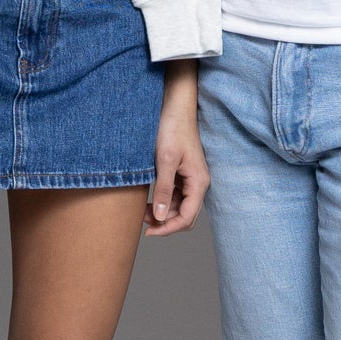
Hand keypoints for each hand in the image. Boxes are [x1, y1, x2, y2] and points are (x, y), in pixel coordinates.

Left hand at [146, 65, 208, 236]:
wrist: (176, 108)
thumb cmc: (173, 129)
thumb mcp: (165, 161)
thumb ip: (164, 190)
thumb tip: (160, 217)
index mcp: (199, 182)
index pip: (187, 217)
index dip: (168, 228)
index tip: (148, 231)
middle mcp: (198, 184)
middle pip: (185, 215)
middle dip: (165, 223)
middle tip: (142, 222)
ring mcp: (191, 179)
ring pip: (179, 207)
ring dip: (163, 214)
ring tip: (142, 213)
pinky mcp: (183, 174)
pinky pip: (175, 196)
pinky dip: (163, 202)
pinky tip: (149, 201)